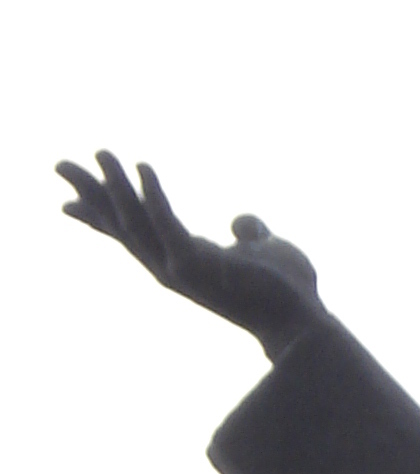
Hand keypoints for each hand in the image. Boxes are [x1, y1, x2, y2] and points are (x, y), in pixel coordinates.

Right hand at [57, 151, 323, 361]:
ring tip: (101, 153)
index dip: (101, 215)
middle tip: (59, 164)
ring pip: (137, 224)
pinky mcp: (198, 267)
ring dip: (116, 187)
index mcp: (185, 263)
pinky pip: (168, 225)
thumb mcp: (266, 251)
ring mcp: (183, 271)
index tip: (66, 199)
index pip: (135, 234)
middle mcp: (175, 270)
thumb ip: (249, 234)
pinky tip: (143, 166)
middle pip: (122, 228)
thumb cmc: (288, 293)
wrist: (305, 320)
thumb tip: (242, 223)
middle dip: (91, 195)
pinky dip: (153, 196)